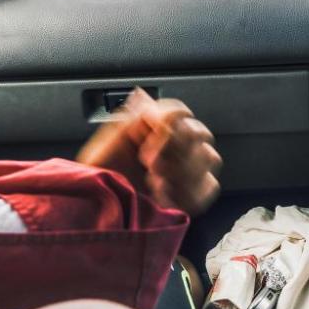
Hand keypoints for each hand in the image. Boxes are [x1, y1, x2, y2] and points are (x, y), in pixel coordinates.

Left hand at [77, 89, 222, 216]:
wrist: (98, 213)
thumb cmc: (99, 180)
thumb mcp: (108, 144)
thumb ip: (132, 118)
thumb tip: (143, 95)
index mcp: (153, 127)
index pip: (179, 112)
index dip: (166, 127)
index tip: (143, 145)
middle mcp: (173, 144)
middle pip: (199, 133)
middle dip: (173, 150)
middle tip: (148, 164)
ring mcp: (186, 168)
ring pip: (208, 157)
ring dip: (181, 171)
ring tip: (153, 183)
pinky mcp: (192, 194)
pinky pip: (210, 186)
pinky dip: (189, 193)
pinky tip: (164, 197)